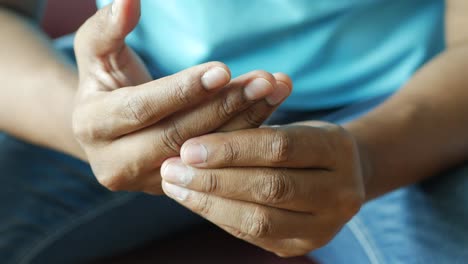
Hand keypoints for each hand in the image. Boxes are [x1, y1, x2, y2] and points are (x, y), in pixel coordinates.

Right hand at [72, 0, 292, 193]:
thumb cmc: (104, 81)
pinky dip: (244, 134)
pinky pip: (215, 163)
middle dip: (223, 107)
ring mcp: (148, 180)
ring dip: (244, 121)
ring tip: (274, 90)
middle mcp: (116, 163)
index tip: (223, 69)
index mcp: (92, 128)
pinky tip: (269, 108)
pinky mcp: (176, 185)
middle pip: (177, 136)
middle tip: (263, 81)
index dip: (183, 90)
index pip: (141, 109)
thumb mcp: (97, 52)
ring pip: (203, 154)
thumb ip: (108, 28)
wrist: (109, 128)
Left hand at [161, 122, 366, 255]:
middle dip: (214, 179)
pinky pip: (255, 235)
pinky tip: (194, 200)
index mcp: (338, 149)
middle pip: (269, 187)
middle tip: (172, 169)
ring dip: (209, 202)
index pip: (279, 147)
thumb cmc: (304, 144)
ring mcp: (325, 226)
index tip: (188, 147)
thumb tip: (195, 139)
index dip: (231, 148)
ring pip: (260, 219)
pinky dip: (220, 217)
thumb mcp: (290, 125)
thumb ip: (253, 126)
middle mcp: (340, 192)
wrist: (338, 176)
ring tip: (175, 185)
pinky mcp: (303, 246)